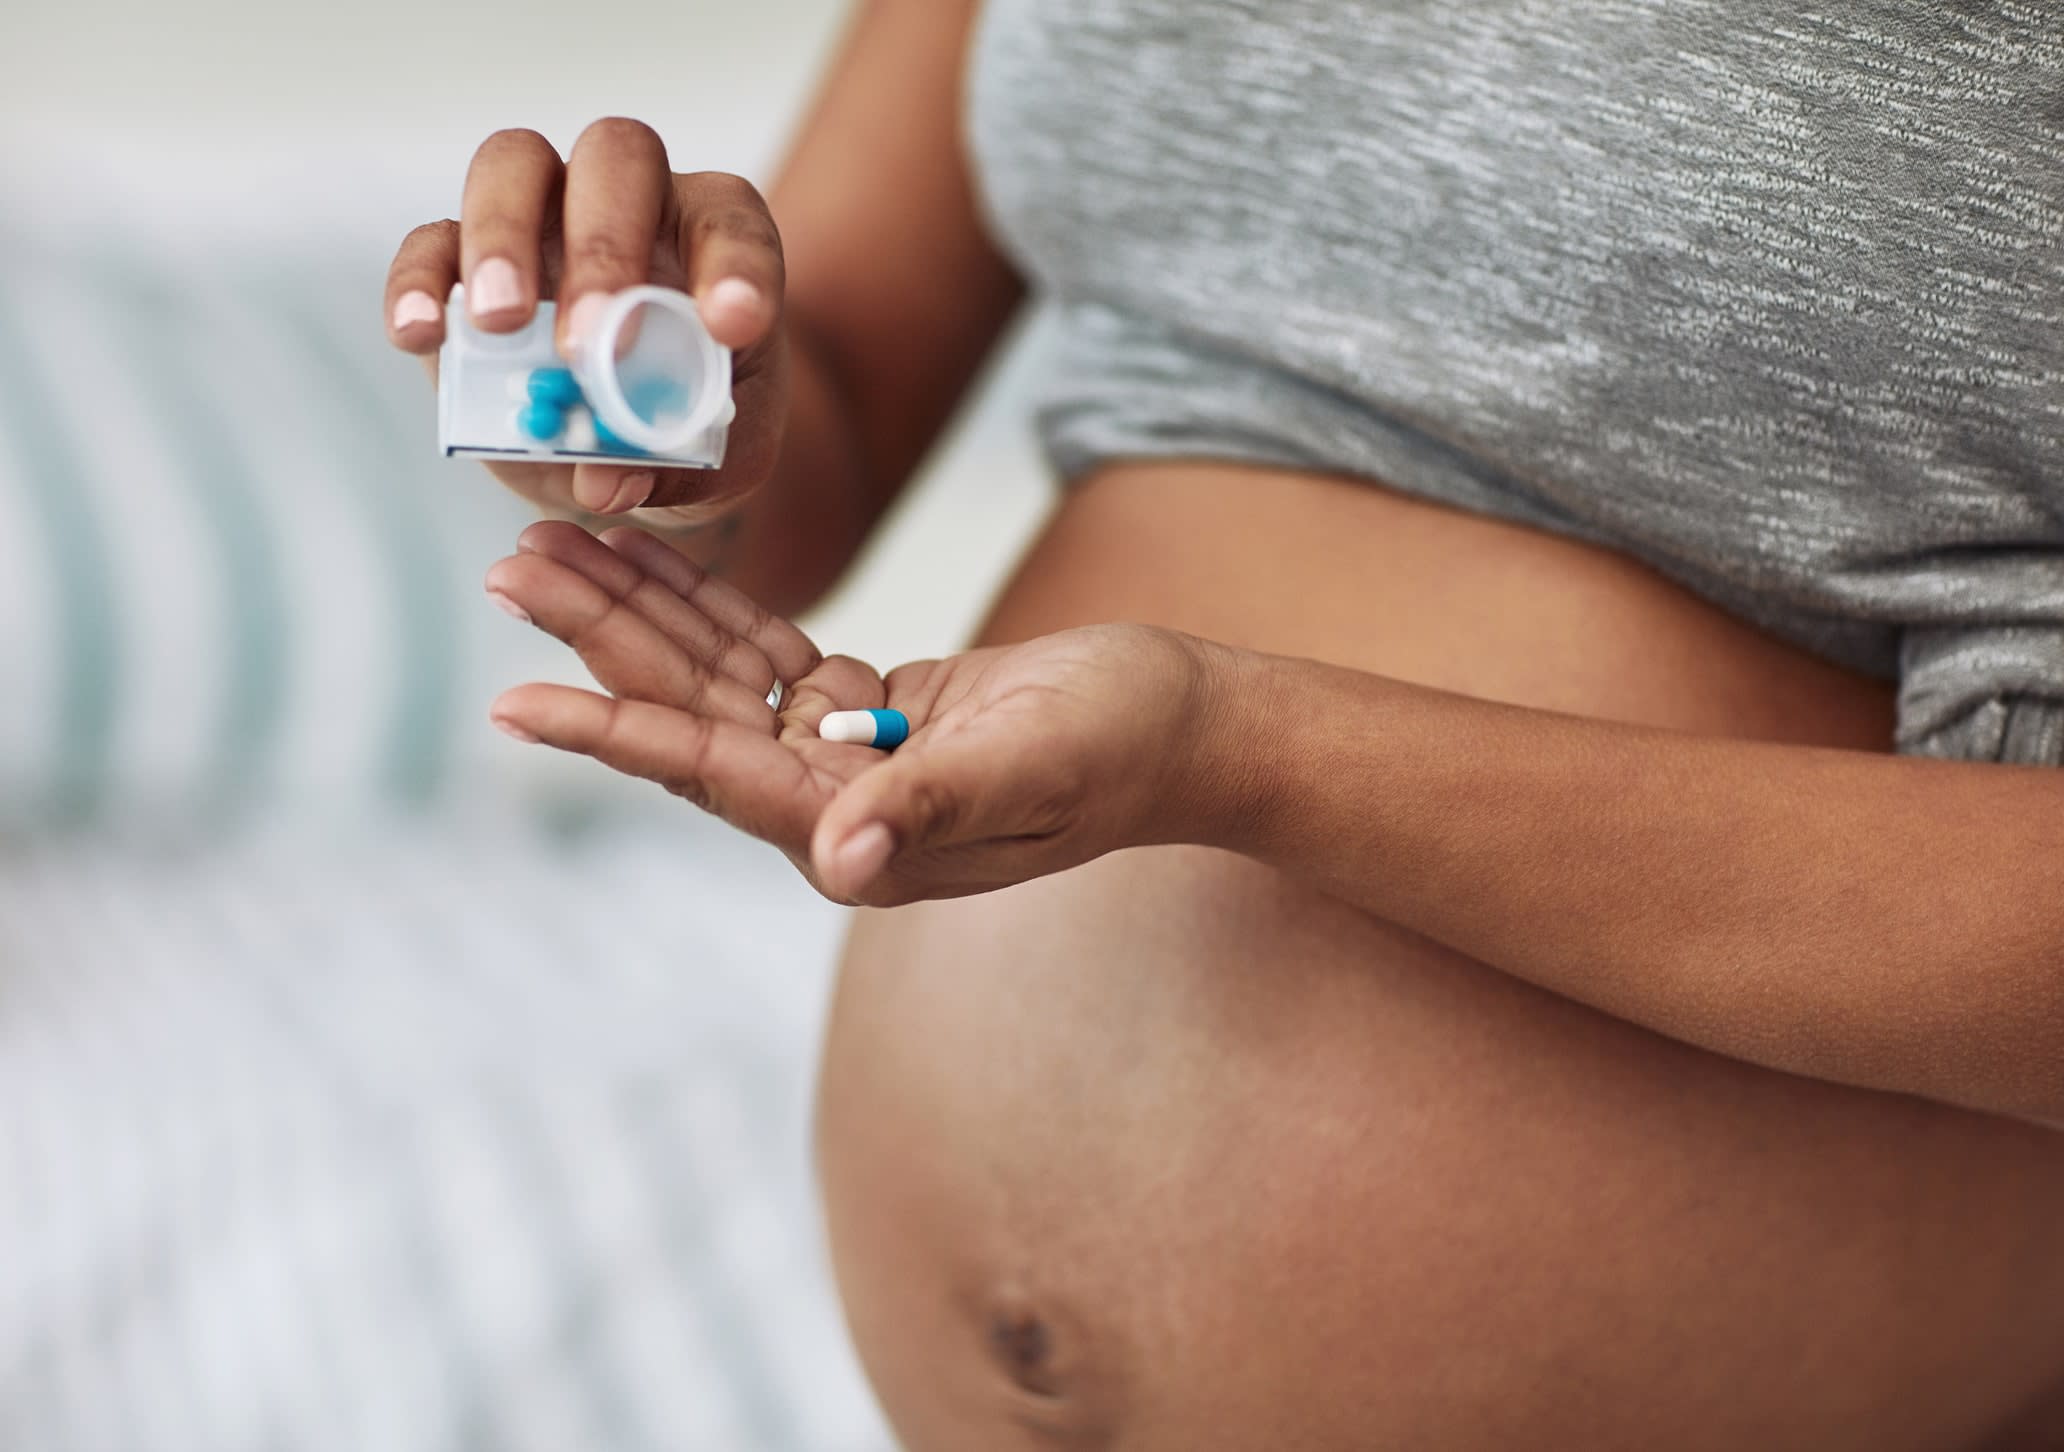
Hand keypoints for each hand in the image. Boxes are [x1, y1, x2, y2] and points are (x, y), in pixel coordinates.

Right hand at [385, 118, 786, 524]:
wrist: (631, 443)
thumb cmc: (692, 425)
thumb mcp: (718, 459)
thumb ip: (680, 466)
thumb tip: (606, 482)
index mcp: (712, 236)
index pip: (731, 222)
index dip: (733, 266)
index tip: (730, 328)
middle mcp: (631, 201)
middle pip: (615, 157)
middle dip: (603, 245)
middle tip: (588, 344)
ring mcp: (542, 216)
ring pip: (514, 165)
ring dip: (501, 238)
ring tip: (499, 325)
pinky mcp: (465, 257)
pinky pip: (432, 240)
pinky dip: (418, 281)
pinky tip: (419, 336)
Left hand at [483, 522, 1237, 903]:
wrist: (1191, 729)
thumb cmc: (1129, 746)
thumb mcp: (1039, 763)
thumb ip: (937, 809)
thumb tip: (838, 863)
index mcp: (862, 835)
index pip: (713, 774)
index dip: (614, 734)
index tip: (513, 702)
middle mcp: (836, 808)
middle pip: (692, 716)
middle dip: (600, 645)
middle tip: (509, 568)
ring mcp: (850, 760)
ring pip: (718, 681)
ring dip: (638, 616)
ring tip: (551, 550)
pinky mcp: (874, 712)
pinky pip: (769, 656)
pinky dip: (711, 608)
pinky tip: (653, 559)